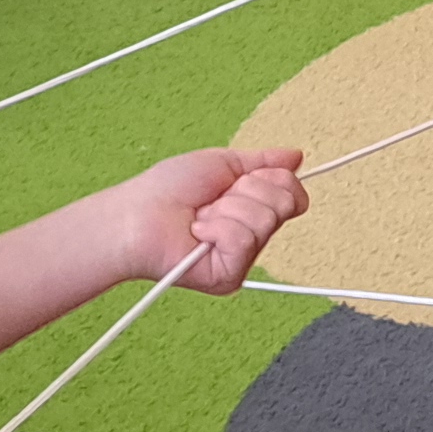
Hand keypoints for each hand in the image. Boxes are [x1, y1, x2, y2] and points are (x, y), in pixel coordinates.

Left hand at [120, 144, 309, 289]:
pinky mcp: (230, 276)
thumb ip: (262, 162)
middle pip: (283, 205)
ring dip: (226, 209)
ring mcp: (243, 259)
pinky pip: (244, 240)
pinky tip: (197, 233)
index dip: (270, 179)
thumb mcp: (222, 164)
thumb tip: (296, 155)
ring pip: (264, 220)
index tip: (239, 179)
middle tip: (213, 200)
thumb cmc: (167, 189)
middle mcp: (252, 236)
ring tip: (200, 217)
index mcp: (253, 210)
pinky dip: (218, 228)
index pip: (294, 195)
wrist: (136, 215)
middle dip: (245, 191)